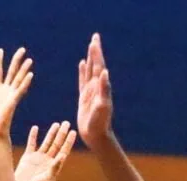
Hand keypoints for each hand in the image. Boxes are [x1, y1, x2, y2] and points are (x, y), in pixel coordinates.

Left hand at [0, 47, 33, 138]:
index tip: (0, 50)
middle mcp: (5, 91)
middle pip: (11, 72)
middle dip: (16, 61)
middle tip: (22, 50)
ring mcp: (10, 96)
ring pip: (18, 79)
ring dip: (24, 69)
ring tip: (29, 60)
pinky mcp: (13, 102)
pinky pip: (20, 90)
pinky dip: (25, 82)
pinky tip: (30, 74)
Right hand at [15, 121, 76, 180]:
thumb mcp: (48, 178)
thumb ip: (55, 166)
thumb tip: (63, 155)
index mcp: (54, 166)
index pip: (64, 150)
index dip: (68, 141)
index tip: (73, 131)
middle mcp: (48, 161)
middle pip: (56, 144)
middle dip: (62, 134)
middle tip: (67, 122)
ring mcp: (38, 158)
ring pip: (46, 142)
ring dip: (51, 133)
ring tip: (56, 124)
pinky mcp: (28, 157)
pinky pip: (31, 144)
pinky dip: (33, 136)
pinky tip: (35, 128)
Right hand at [77, 33, 112, 148]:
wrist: (96, 135)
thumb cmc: (100, 123)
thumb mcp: (102, 106)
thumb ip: (104, 90)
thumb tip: (105, 73)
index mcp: (101, 87)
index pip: (99, 66)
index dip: (97, 54)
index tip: (94, 41)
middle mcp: (97, 87)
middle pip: (96, 65)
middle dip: (95, 51)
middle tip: (94, 37)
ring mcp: (91, 91)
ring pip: (90, 71)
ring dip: (90, 59)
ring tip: (90, 47)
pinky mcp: (85, 97)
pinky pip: (83, 80)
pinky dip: (82, 71)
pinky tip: (81, 64)